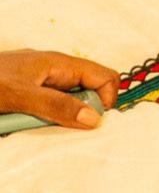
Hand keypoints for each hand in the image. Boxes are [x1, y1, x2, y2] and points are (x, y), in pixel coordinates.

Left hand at [0, 49, 118, 127]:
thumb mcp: (19, 95)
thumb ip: (56, 105)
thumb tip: (94, 119)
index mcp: (57, 64)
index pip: (104, 77)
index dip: (105, 100)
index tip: (89, 120)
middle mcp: (52, 73)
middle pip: (89, 93)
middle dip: (83, 114)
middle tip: (62, 126)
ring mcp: (40, 85)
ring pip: (70, 105)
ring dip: (62, 121)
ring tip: (40, 126)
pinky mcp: (28, 98)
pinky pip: (50, 112)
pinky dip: (46, 123)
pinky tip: (30, 128)